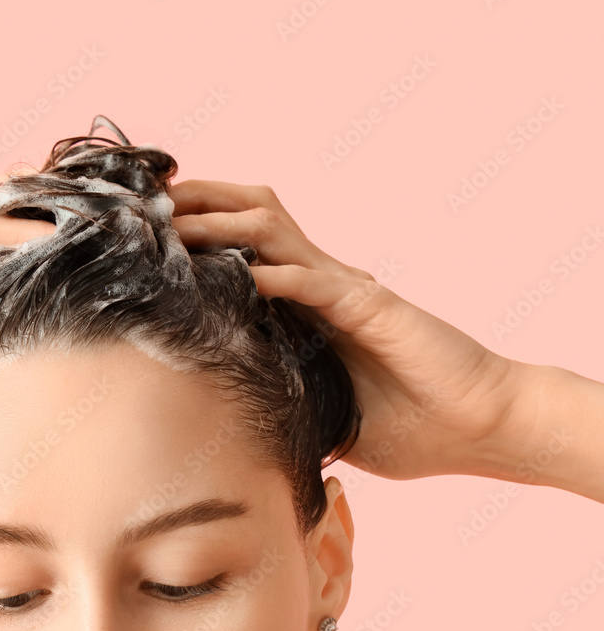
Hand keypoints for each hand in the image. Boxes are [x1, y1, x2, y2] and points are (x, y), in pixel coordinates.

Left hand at [166, 179, 521, 480]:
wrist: (478, 427)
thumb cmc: (409, 425)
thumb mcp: (325, 412)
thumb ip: (285, 398)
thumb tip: (235, 419)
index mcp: (310, 303)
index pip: (248, 248)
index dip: (203, 230)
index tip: (156, 231)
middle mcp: (325, 283)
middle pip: (255, 219)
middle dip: (203, 203)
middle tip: (153, 203)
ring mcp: (348, 291)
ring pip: (276, 234)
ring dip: (224, 224)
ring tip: (178, 223)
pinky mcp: (373, 309)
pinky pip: (316, 283)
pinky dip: (277, 276)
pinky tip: (242, 276)